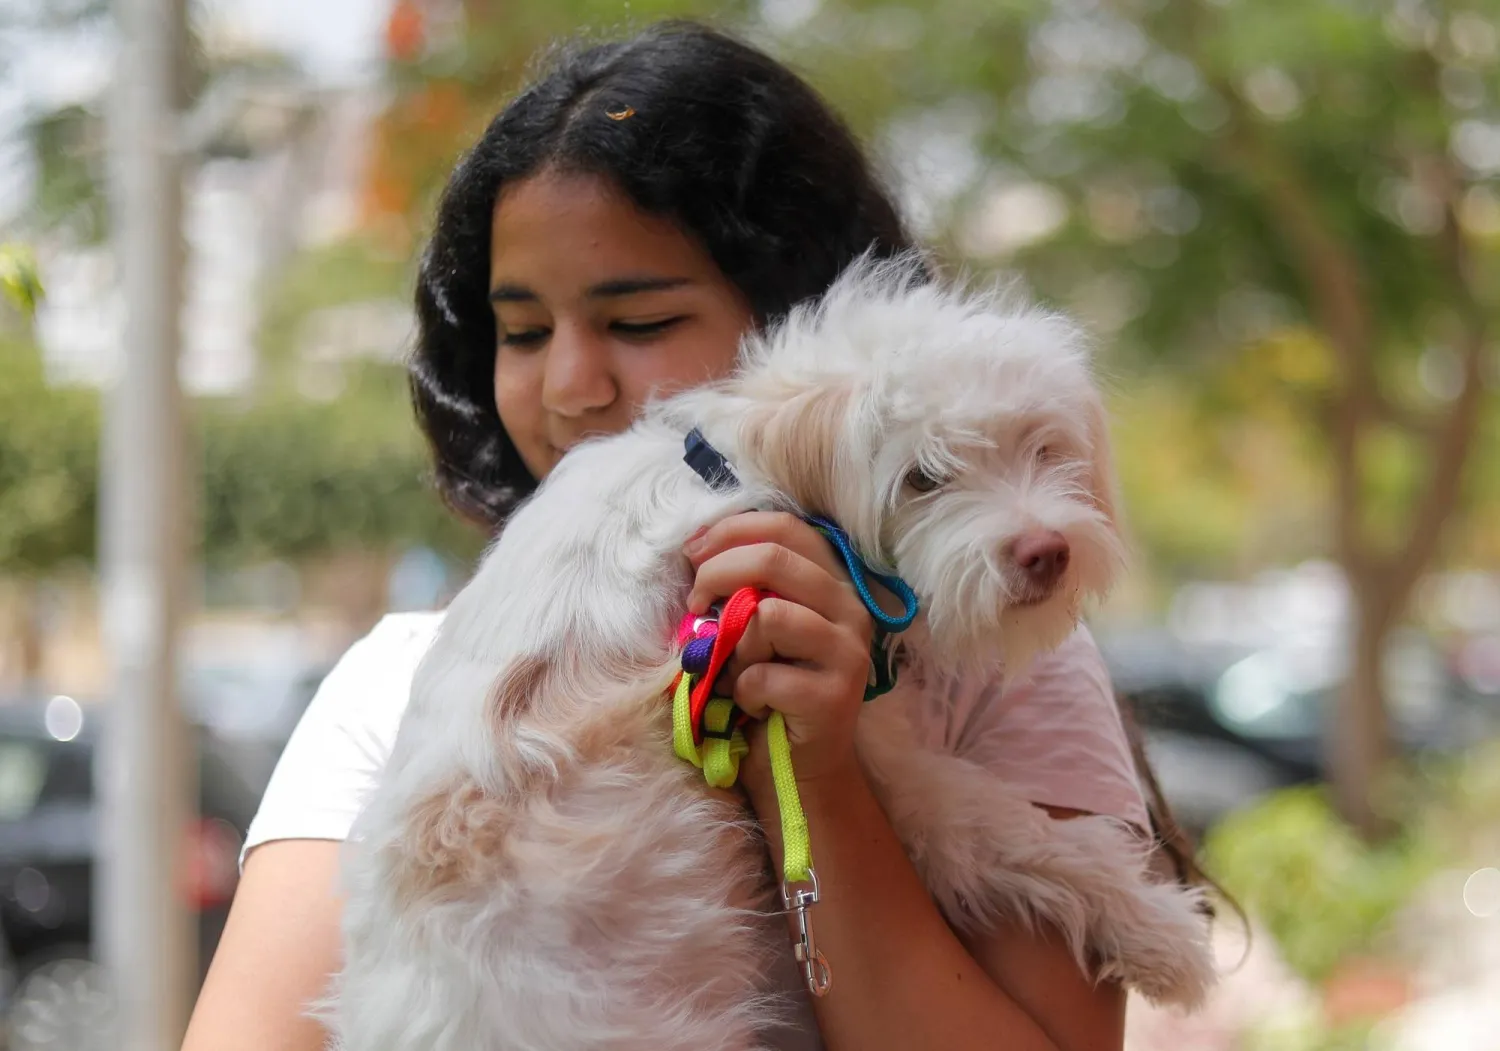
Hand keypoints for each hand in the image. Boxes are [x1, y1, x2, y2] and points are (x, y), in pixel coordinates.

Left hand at [684, 512, 874, 792]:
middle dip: (716, 575)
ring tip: (739, 671)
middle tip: (694, 607)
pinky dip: (743, 692)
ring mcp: (847, 651)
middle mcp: (849, 608)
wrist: (799, 770)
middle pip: (773, 559)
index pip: (785, 526)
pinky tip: (754, 706)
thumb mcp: (755, 627)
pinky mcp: (835, 695)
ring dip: (735, 646)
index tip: (692, 554)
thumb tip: (695, 548)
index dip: (730, 531)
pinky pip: (764, 675)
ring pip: (768, 615)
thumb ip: (744, 586)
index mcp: (831, 582)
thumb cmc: (769, 690)